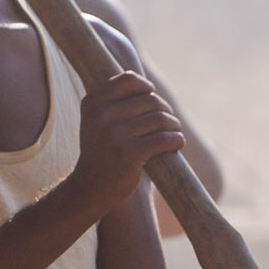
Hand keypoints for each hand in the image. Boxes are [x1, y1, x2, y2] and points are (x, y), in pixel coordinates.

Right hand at [69, 72, 185, 219]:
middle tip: (169, 122)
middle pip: (150, 100)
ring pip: (160, 119)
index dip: (147, 87)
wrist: (90, 188)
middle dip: (165, 110)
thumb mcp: (96, 120)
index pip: (129, 79)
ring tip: (175, 132)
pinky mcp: (130, 154)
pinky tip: (178, 143)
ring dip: (174, 126)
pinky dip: (176, 139)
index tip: (153, 98)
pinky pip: (164, 139)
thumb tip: (148, 85)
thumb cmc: (101, 151)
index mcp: (92, 103)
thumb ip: (114, 101)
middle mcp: (101, 116)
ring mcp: (115, 135)